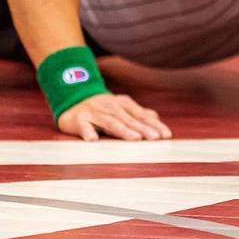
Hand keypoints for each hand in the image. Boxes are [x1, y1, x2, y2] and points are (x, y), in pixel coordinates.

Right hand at [57, 93, 171, 140]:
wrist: (72, 98)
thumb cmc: (102, 108)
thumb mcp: (121, 108)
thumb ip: (137, 114)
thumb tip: (155, 118)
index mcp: (124, 105)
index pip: (142, 116)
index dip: (154, 125)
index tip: (166, 135)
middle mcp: (111, 108)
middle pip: (129, 120)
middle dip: (143, 129)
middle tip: (155, 138)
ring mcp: (95, 113)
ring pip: (110, 122)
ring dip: (123, 130)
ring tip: (135, 138)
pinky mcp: (79, 119)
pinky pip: (83, 126)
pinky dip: (87, 132)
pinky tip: (92, 140)